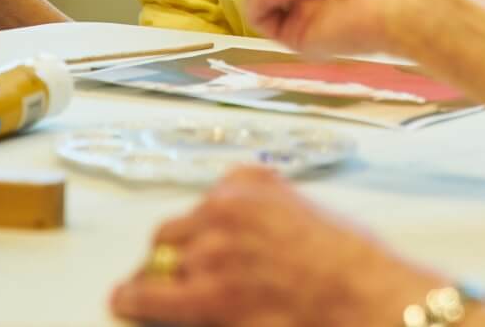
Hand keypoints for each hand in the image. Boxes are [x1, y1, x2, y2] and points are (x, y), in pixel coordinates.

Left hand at [109, 167, 438, 325]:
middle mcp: (223, 210)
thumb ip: (264, 206)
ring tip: (144, 291)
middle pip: (172, 231)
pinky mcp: (208, 294)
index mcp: (248, 184)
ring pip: (161, 262)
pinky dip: (135, 299)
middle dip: (172, 252)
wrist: (359, 293)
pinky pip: (153, 297)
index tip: (193, 242)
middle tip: (172, 270)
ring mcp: (212, 252)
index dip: (196, 231)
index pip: (202, 204)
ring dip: (159, 277)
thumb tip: (240, 228)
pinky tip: (124, 300)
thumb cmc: (347, 260)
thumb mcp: (303, 208)